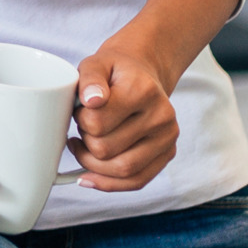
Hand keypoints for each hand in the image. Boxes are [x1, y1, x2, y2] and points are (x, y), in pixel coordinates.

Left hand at [71, 37, 180, 191]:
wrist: (143, 75)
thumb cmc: (115, 72)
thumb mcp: (96, 64)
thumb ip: (89, 77)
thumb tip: (91, 101)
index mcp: (143, 90)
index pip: (97, 122)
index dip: (79, 120)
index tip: (79, 110)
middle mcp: (161, 116)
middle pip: (107, 149)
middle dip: (85, 142)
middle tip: (83, 127)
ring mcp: (168, 138)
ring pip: (122, 170)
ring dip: (93, 165)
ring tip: (84, 148)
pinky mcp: (167, 154)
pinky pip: (137, 181)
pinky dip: (108, 183)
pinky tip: (88, 175)